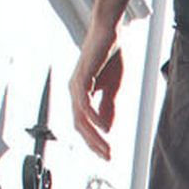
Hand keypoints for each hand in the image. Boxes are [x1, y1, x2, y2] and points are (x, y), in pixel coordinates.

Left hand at [71, 20, 122, 159]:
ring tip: (107, 148)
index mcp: (81, 94)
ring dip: (94, 136)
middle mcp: (74, 91)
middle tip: (107, 157)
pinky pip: (86, 104)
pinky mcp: (82, 78)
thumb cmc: (110, 55)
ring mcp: (76, 85)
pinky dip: (95, 118)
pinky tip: (105, 129)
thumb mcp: (113, 88)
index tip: (107, 154)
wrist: (111, 32)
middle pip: (80, 126)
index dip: (94, 141)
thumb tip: (108, 129)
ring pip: (81, 119)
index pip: (84, 124)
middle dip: (93, 144)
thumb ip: (109, 107)